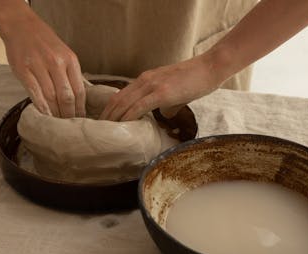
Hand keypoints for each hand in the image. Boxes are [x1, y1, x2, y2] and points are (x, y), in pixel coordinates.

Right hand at [1, 14, 84, 117]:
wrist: (21, 26)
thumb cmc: (45, 43)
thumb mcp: (65, 54)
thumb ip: (71, 74)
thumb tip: (81, 99)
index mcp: (70, 60)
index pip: (79, 91)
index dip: (80, 109)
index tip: (81, 120)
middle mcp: (56, 63)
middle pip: (67, 97)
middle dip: (69, 115)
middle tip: (69, 127)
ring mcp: (39, 66)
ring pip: (51, 97)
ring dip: (55, 114)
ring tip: (58, 125)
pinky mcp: (23, 70)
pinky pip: (34, 93)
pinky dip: (41, 107)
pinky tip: (44, 116)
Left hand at [100, 53, 224, 120]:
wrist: (210, 68)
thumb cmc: (196, 80)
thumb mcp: (176, 93)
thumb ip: (167, 104)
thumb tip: (163, 116)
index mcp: (145, 79)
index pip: (120, 95)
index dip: (109, 110)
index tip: (104, 123)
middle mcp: (144, 80)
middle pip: (117, 100)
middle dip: (106, 116)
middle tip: (98, 131)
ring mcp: (152, 86)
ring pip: (125, 103)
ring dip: (114, 118)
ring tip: (106, 132)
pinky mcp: (161, 93)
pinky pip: (139, 106)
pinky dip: (128, 117)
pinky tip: (122, 126)